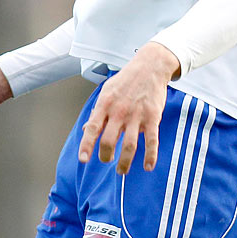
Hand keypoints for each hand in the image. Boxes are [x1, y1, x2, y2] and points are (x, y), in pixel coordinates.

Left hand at [78, 43, 180, 172]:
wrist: (150, 66)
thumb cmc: (126, 80)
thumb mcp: (107, 91)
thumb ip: (97, 111)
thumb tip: (87, 129)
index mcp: (106, 104)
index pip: (92, 129)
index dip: (86, 146)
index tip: (83, 160)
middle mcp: (120, 111)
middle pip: (108, 141)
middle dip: (105, 156)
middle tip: (107, 159)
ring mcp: (137, 115)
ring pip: (129, 145)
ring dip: (124, 162)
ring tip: (122, 170)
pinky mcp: (153, 117)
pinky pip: (152, 140)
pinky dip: (150, 156)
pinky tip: (147, 166)